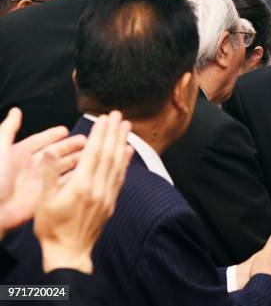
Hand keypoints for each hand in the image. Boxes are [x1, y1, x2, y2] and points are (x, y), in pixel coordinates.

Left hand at [0, 109, 85, 238]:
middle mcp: (30, 167)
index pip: (39, 141)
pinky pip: (63, 184)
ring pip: (61, 167)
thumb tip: (16, 111)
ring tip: (90, 153)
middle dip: (70, 146)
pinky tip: (85, 171)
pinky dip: (74, 177)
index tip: (65, 129)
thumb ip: (9, 129)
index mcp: (18, 155)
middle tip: (86, 140)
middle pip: (55, 153)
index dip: (52, 135)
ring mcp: (38, 181)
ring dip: (76, 159)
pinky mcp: (45, 195)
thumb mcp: (1, 149)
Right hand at [34, 111, 132, 273]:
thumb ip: (50, 174)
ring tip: (127, 127)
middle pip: (109, 154)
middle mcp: (98, 188)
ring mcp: (107, 195)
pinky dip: (125, 161)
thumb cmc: (52, 227)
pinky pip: (121, 177)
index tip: (105, 118)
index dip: (100, 133)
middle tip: (119, 115)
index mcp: (81, 185)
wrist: (69, 252)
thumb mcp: (44, 200)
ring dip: (122, 142)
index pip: (94, 153)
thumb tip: (51, 151)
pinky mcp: (111, 202)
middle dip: (114, 132)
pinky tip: (128, 150)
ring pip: (118, 164)